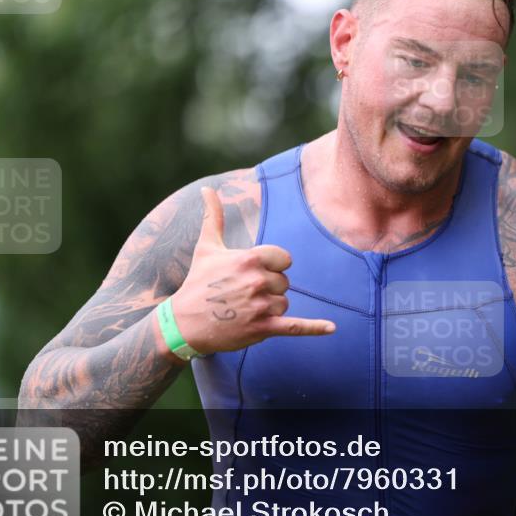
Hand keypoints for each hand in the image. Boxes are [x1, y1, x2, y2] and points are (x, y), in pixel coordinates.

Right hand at [170, 186, 335, 353]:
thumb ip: (214, 216)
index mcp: (250, 259)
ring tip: (244, 310)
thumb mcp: (207, 247)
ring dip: (270, 308)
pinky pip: (295, 326)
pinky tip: (332, 328)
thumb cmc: (197, 282)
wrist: (184, 324)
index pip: (284, 260)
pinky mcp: (262, 328)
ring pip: (284, 303)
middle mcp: (257, 281)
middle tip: (242, 295)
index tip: (254, 273)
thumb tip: (207, 187)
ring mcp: (261, 306)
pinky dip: (315, 328)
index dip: (273, 267)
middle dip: (268, 289)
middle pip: (284, 283)